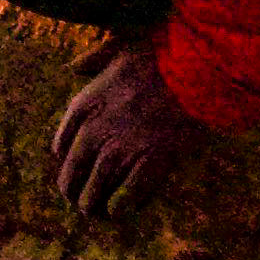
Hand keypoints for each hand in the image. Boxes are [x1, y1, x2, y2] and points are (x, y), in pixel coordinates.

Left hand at [49, 38, 214, 221]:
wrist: (196, 68)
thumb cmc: (161, 53)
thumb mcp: (119, 46)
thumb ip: (95, 58)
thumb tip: (75, 65)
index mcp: (89, 100)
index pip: (64, 135)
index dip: (63, 150)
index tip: (63, 159)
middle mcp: (100, 127)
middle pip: (76, 164)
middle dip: (71, 184)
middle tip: (70, 198)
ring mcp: (126, 146)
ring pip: (99, 182)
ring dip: (92, 200)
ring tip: (89, 211)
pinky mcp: (154, 159)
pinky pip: (132, 190)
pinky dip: (123, 204)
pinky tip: (117, 213)